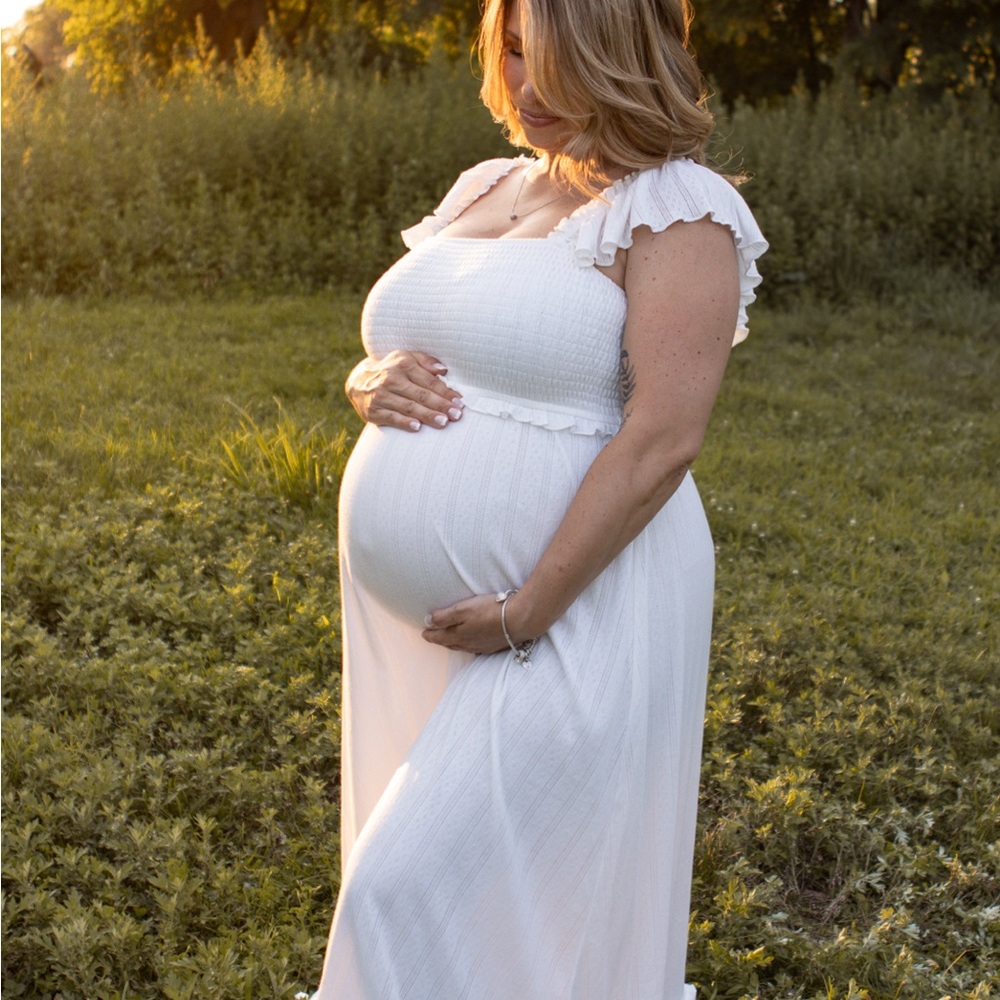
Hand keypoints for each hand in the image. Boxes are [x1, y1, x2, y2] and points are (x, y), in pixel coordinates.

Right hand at [346, 350, 463, 431]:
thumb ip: (426, 361)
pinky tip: (418, 427)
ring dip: (427, 415)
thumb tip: (444, 370)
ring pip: (409, 407)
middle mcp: (392, 379)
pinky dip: (404, 422)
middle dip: (441, 405)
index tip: (459, 401)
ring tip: (443, 422)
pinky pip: (392, 418)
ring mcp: (382, 395)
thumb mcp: (406, 358)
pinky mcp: (374, 411)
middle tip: (457, 414)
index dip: (446, 392)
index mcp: (403, 364)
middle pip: (421, 395)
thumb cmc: (391, 370)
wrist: (358, 382)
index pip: (429, 380)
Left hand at [422, 592, 533, 654]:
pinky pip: (476, 648)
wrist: (519, 619)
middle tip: (433, 636)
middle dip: (440, 640)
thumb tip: (426, 621)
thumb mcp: (462, 609)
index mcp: (458, 635)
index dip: (430, 634)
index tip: (423, 632)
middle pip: (450, 643)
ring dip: (454, 643)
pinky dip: (469, 645)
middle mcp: (469, 644)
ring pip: (463, 647)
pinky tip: (473, 643)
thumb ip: (443, 616)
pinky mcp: (495, 645)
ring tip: (449, 640)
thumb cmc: (490, 611)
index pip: (439, 636)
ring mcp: (482, 646)